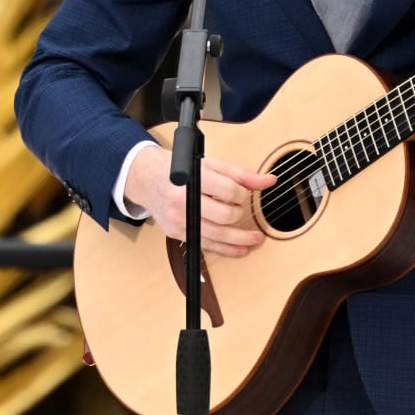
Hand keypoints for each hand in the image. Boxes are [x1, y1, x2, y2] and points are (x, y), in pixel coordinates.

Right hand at [124, 145, 273, 257]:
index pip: (228, 191)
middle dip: (239, 214)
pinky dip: (226, 250)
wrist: (145, 178)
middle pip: (224, 216)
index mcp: (192, 178)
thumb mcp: (208, 165)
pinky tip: (240, 249)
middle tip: (241, 210)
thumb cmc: (177, 169)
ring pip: (217, 236)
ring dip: (241, 240)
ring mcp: (179, 219)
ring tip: (256, 239)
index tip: (242, 194)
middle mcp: (182, 201)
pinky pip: (205, 245)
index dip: (242, 194)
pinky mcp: (176, 232)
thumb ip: (240, 174)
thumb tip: (268, 181)